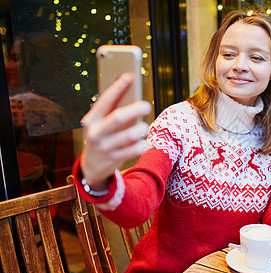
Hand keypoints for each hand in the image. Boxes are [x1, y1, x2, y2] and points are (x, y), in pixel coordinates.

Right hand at [80, 73, 151, 189]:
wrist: (92, 166)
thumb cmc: (102, 136)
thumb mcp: (101, 124)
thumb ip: (113, 111)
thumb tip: (133, 94)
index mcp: (91, 120)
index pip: (105, 100)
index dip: (117, 88)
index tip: (129, 76)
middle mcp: (96, 133)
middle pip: (117, 118)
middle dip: (134, 109)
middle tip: (146, 105)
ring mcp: (105, 147)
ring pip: (128, 136)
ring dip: (140, 129)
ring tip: (143, 126)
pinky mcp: (114, 159)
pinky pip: (134, 150)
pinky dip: (142, 144)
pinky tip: (144, 142)